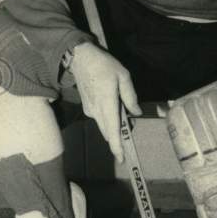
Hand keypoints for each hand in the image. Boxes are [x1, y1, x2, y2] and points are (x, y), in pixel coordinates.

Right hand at [69, 42, 141, 162]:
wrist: (80, 58)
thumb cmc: (104, 65)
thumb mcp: (123, 76)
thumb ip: (130, 97)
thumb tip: (136, 113)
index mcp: (107, 104)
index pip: (112, 131)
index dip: (117, 147)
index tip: (121, 159)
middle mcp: (96, 112)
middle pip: (109, 132)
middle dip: (119, 136)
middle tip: (130, 127)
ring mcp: (90, 111)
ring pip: (105, 126)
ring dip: (115, 127)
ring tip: (124, 113)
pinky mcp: (87, 108)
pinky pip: (100, 119)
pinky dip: (109, 119)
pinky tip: (114, 107)